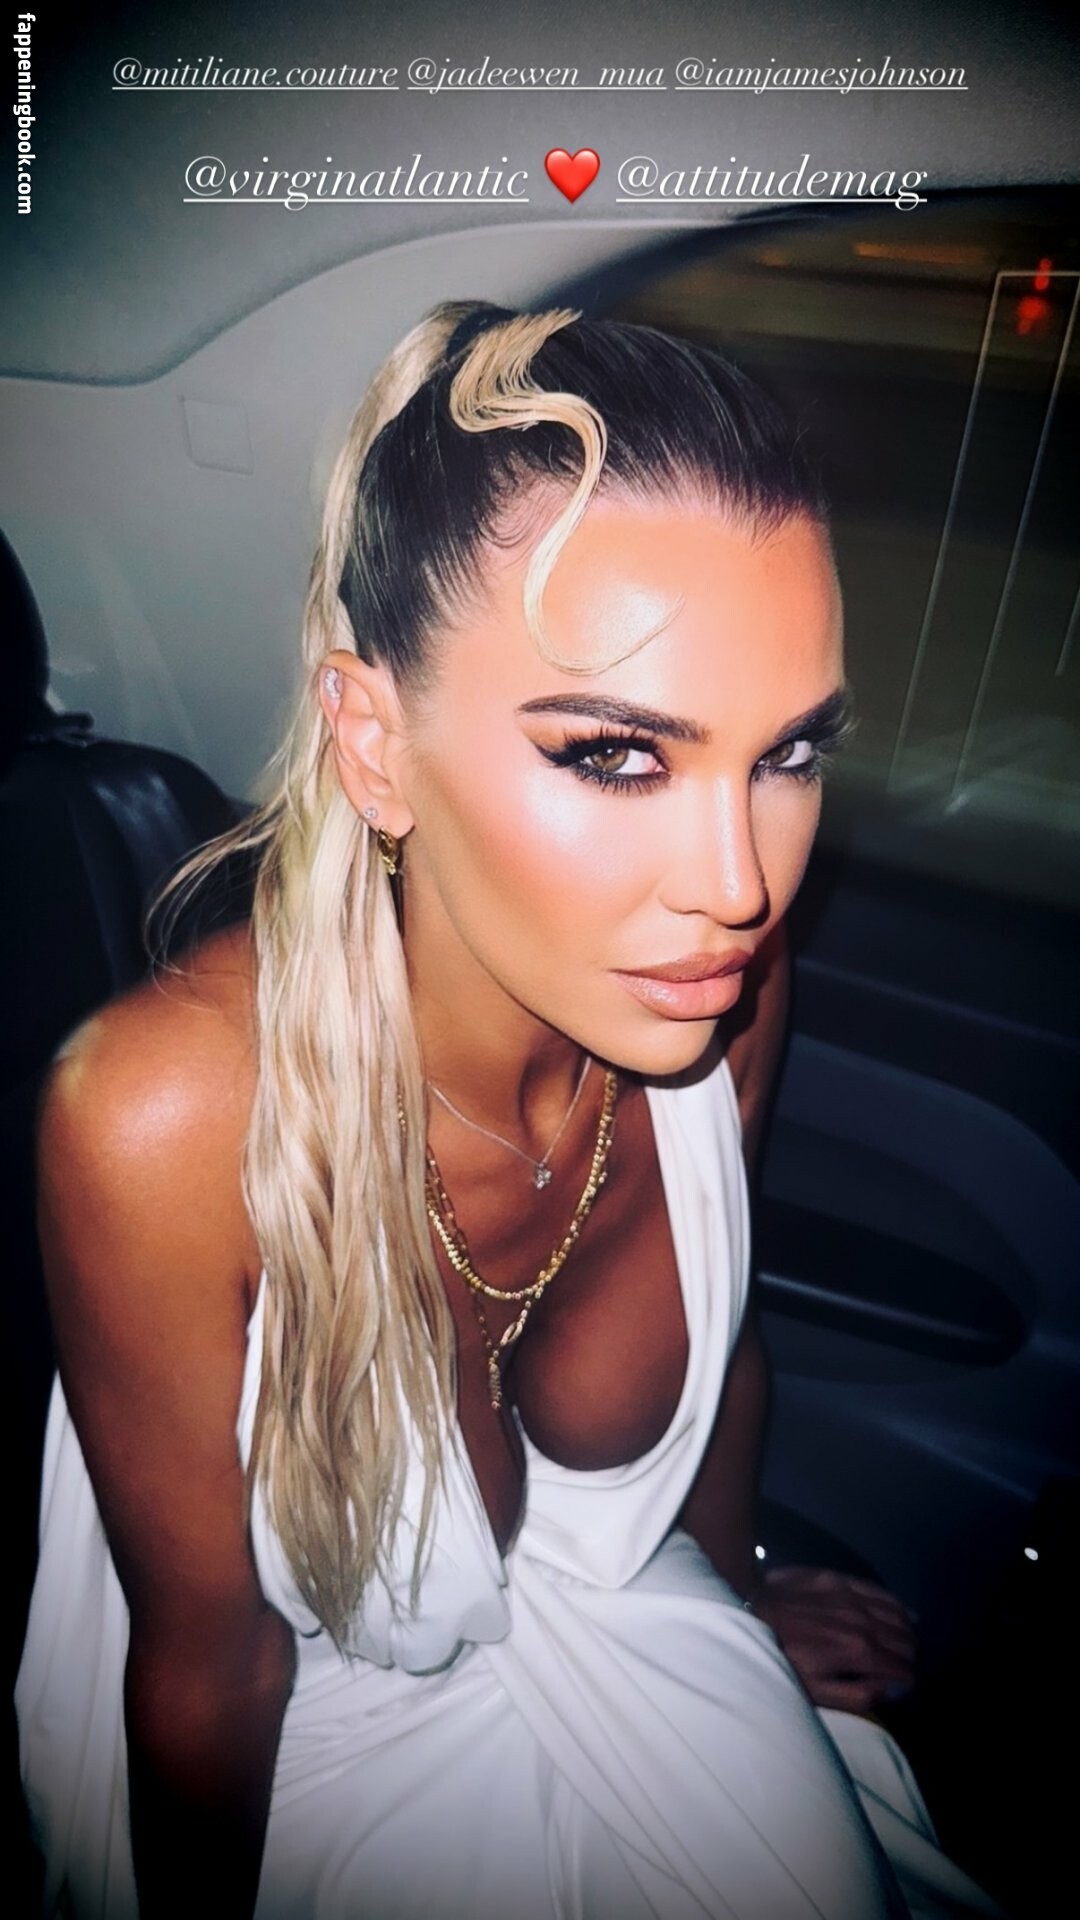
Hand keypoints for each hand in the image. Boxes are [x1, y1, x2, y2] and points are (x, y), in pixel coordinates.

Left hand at [752, 1565, 916, 1715]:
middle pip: (905, 1642)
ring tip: (906, 1645)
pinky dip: (896, 1604)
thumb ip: (858, 1696)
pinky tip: (903, 1613)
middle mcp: (864, 1621)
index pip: (903, 1669)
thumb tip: (891, 1690)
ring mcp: (853, 1596)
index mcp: (859, 1652)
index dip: (909, 1682)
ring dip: (906, 1633)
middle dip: (910, 1658)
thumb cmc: (781, 1658)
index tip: (906, 1688)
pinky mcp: (841, 1578)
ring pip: (898, 1615)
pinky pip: (880, 1591)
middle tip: (905, 1669)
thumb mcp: (816, 1693)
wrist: (748, 1610)